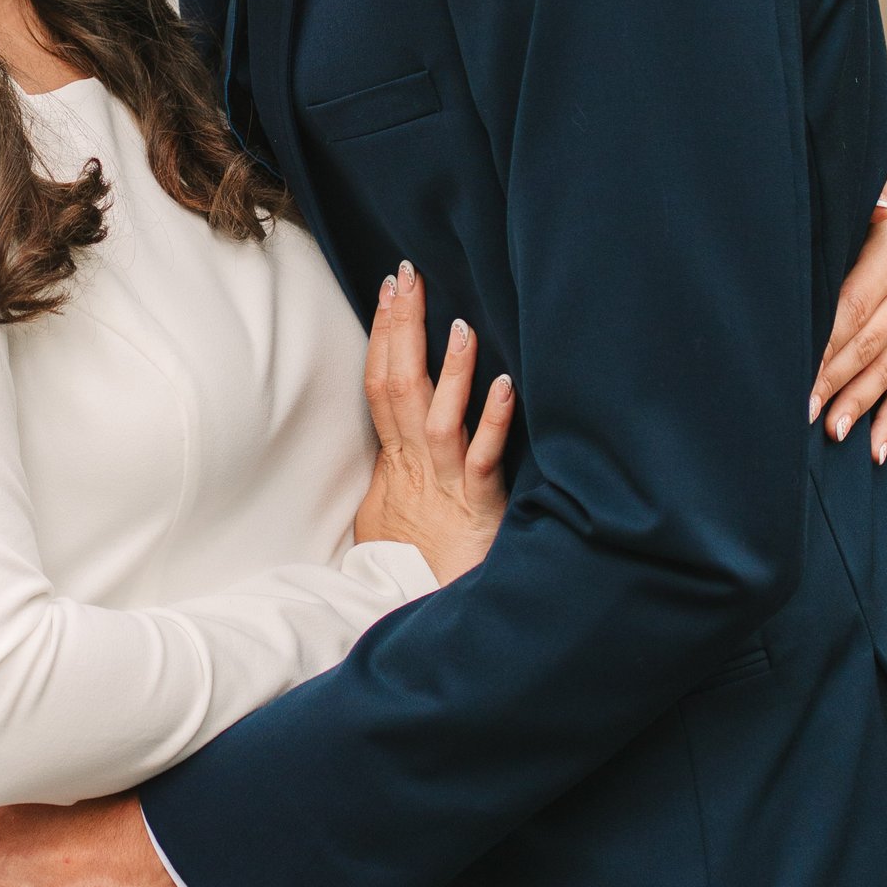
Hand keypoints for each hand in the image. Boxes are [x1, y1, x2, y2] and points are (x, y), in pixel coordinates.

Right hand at [354, 264, 514, 582]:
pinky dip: (492, 420)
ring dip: (448, 369)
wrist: (422, 611)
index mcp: (395, 460)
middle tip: (408, 275)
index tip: (389, 287)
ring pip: (440, 416)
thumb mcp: (386, 512)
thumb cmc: (413, 564)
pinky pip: (483, 458)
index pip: (381, 384)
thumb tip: (389, 440)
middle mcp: (416, 464)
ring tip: (459, 323)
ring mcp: (446, 483)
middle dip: (403, 328)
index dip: (382, 334)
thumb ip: (392, 471)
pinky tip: (505, 385)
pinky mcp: (479, 506)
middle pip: (402, 386)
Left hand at [809, 180, 886, 464]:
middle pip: (867, 343)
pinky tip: (874, 452)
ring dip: (860, 405)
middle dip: (832, 379)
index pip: (853, 306)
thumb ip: (866, 198)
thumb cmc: (866, 220)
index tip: (795, 370)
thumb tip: (878, 201)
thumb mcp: (866, 199)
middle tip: (801, 411)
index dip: (824, 341)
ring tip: (832, 433)